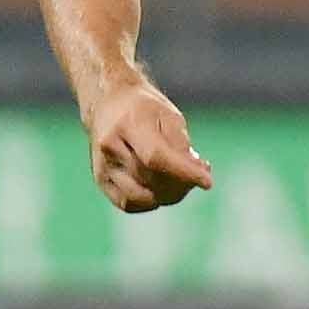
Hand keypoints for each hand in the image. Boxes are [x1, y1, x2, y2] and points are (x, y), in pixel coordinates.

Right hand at [84, 81, 212, 213]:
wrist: (109, 104)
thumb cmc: (145, 109)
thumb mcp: (170, 116)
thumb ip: (182, 146)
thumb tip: (197, 175)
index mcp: (127, 124)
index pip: (156, 158)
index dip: (184, 173)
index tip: (207, 181)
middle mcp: (109, 147)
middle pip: (150, 179)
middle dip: (181, 183)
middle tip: (197, 174)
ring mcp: (102, 166)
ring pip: (140, 197)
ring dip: (168, 195)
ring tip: (180, 180)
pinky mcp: (101, 180)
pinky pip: (129, 204)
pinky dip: (150, 201)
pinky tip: (161, 188)